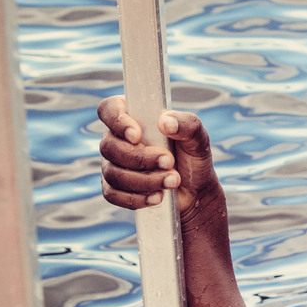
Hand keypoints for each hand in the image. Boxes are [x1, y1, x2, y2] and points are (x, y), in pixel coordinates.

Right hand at [95, 97, 218, 219]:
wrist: (195, 191)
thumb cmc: (193, 157)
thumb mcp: (198, 137)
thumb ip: (186, 124)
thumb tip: (165, 122)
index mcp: (134, 116)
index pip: (109, 109)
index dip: (117, 121)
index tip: (137, 135)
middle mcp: (118, 138)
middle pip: (109, 146)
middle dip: (141, 158)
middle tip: (169, 161)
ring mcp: (113, 164)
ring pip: (113, 173)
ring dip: (144, 180)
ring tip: (172, 181)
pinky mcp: (114, 188)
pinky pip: (113, 194)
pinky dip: (136, 198)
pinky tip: (157, 197)